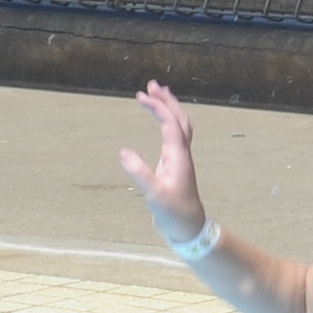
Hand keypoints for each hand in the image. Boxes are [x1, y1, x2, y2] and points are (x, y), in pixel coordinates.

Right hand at [116, 80, 209, 246]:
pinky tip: (162, 122)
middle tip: (151, 84)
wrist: (189, 227)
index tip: (142, 96)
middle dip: (166, 100)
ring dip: (170, 108)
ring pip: (180, 126)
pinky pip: (176, 135)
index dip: (158, 107)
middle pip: (179, 119)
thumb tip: (123, 151)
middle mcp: (182, 153)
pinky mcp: (176, 164)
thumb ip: (140, 173)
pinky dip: (169, 122)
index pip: (170, 123)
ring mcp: (181, 158)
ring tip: (157, 94)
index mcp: (178, 156)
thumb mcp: (154, 194)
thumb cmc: (173, 212)